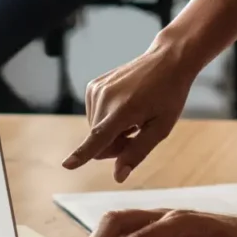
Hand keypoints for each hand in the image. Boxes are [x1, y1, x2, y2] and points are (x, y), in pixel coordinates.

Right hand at [63, 42, 200, 180]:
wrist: (167, 60)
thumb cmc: (169, 94)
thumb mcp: (161, 127)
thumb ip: (137, 152)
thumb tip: (118, 176)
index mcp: (124, 110)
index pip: (99, 138)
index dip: (82, 154)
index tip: (66, 165)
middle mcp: (105, 98)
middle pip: (99, 142)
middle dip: (116, 145)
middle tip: (138, 131)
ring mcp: (96, 89)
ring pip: (94, 130)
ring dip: (112, 131)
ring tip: (134, 117)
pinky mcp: (93, 86)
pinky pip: (94, 115)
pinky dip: (107, 117)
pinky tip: (125, 106)